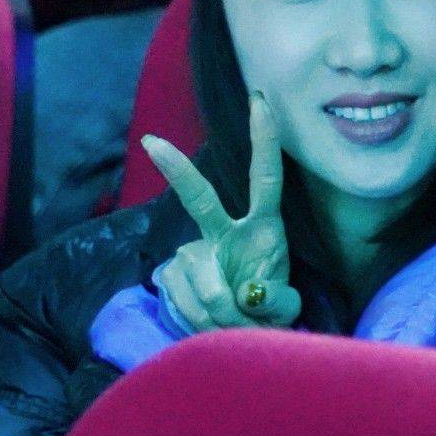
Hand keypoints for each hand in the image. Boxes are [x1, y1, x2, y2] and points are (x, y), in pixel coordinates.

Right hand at [141, 94, 299, 329]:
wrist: (238, 335)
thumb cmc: (266, 310)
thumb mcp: (282, 308)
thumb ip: (273, 302)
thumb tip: (246, 295)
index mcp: (264, 229)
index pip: (265, 178)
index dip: (264, 140)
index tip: (259, 100)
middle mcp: (228, 231)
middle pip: (202, 200)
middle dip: (179, 173)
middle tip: (153, 144)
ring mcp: (198, 251)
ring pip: (200, 277)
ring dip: (218, 313)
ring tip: (232, 325)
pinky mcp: (175, 273)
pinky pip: (183, 296)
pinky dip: (199, 318)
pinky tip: (208, 323)